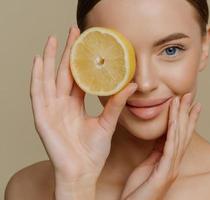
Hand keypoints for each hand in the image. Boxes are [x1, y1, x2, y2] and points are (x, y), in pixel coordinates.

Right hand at [30, 25, 137, 182]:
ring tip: (53, 39)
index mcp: (75, 105)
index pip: (78, 77)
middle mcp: (62, 104)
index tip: (88, 42)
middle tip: (73, 32)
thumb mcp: (107, 122)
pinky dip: (37, 77)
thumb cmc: (93, 152)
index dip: (82, 60)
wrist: (83, 172)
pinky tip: (39, 60)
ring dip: (49, 59)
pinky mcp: (42, 118)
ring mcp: (50, 110)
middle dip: (67, 52)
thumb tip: (132, 85)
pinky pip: (37, 94)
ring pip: (48, 79)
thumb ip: (116, 103)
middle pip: (63, 73)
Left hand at [120, 93, 201, 199]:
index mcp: (170, 160)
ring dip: (182, 117)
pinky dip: (173, 131)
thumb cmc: (139, 190)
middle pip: (184, 133)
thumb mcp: (148, 166)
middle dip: (188, 112)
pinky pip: (169, 147)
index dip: (186, 119)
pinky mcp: (165, 172)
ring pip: (179, 137)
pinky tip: (175, 119)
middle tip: (191, 95)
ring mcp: (171, 168)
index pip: (180, 135)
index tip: (190, 103)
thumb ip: (156, 152)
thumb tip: (161, 138)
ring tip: (185, 100)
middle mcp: (174, 162)